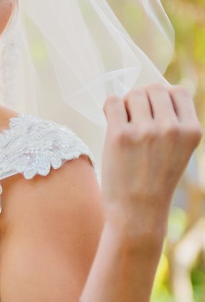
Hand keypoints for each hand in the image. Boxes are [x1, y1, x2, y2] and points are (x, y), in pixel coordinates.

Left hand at [101, 82, 201, 246]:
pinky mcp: (120, 136)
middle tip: (135, 121)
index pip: (178, 91)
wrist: (138, 213)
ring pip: (133, 94)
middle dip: (142, 100)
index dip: (162, 97)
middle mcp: (171, 128)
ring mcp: (146, 131)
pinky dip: (110, 108)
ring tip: (125, 127)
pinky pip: (113, 102)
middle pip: (153, 89)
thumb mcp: (178, 151)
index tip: (153, 111)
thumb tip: (151, 90)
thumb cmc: (154, 182)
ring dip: (126, 106)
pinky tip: (111, 121)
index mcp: (191, 130)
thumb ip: (173, 123)